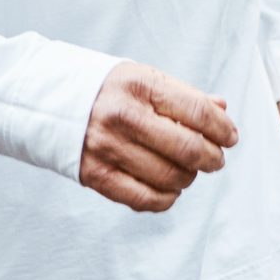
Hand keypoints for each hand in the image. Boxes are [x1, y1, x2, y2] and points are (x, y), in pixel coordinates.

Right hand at [79, 62, 236, 213]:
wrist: (48, 102)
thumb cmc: (108, 91)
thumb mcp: (144, 79)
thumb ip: (184, 95)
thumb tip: (222, 111)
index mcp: (140, 85)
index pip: (198, 112)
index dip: (222, 129)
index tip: (230, 138)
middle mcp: (123, 116)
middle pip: (187, 149)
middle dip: (211, 158)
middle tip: (214, 159)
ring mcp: (108, 147)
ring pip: (170, 177)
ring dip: (189, 178)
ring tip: (187, 170)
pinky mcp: (96, 176)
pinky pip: (145, 199)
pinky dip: (166, 198)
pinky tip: (169, 188)